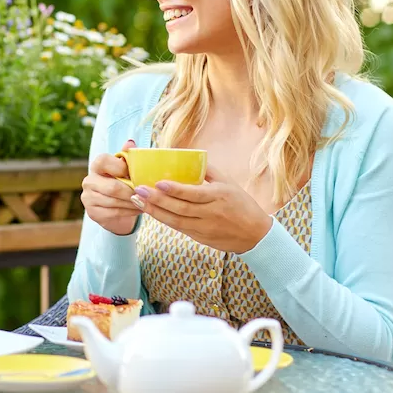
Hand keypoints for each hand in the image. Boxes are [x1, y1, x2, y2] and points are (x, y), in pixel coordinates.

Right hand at [80, 139, 141, 235]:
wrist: (115, 206)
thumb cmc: (123, 182)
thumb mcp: (127, 168)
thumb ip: (128, 156)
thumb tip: (130, 142)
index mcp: (96, 165)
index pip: (104, 161)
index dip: (122, 168)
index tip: (136, 175)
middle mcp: (89, 181)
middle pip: (112, 187)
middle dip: (132, 192)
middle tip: (146, 194)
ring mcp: (88, 198)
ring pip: (114, 202)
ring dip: (133, 203)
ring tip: (146, 202)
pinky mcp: (92, 213)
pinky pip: (114, 213)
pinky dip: (129, 212)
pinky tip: (139, 209)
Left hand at [129, 164, 272, 252]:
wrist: (255, 234)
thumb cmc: (241, 203)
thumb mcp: (229, 182)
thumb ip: (209, 170)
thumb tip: (188, 155)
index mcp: (219, 196)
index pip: (194, 194)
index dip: (175, 190)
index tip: (158, 183)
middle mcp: (210, 213)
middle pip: (180, 208)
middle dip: (157, 200)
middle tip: (139, 190)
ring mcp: (204, 227)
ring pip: (175, 221)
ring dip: (154, 211)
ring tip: (138, 201)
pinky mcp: (200, 237)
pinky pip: (178, 228)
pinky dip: (163, 219)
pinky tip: (150, 211)